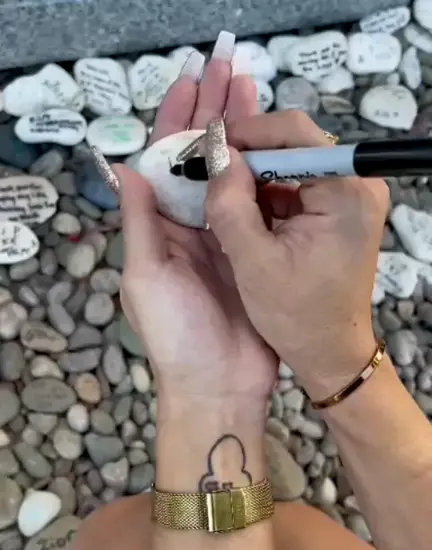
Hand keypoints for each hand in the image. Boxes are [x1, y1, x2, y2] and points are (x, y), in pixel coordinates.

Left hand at [116, 38, 276, 401]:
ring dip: (242, 135)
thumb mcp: (146, 277)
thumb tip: (127, 166)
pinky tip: (277, 146)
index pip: (165, 162)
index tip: (191, 81)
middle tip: (230, 72)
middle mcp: (191, 224)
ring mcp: (226, 236)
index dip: (176, 120)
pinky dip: (266, 174)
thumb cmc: (175, 334)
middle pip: (201, 159)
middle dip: (213, 115)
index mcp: (160, 226)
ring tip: (254, 94)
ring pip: (233, 174)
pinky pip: (259, 205)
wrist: (219, 384)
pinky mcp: (256, 251)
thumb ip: (139, 223)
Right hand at [205, 111, 388, 399]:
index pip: (293, 133)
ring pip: (291, 165)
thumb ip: (230, 205)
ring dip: (255, 178)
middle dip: (247, 159)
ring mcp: (352, 195)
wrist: (329, 350)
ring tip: (221, 194)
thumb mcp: (253, 262)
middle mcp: (357, 183)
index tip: (207, 151)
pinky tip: (244, 212)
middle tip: (208, 172)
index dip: (245, 135)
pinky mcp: (341, 209)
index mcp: (345, 191)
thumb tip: (216, 153)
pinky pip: (297, 186)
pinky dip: (268, 195)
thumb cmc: (295, 315)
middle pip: (293, 146)